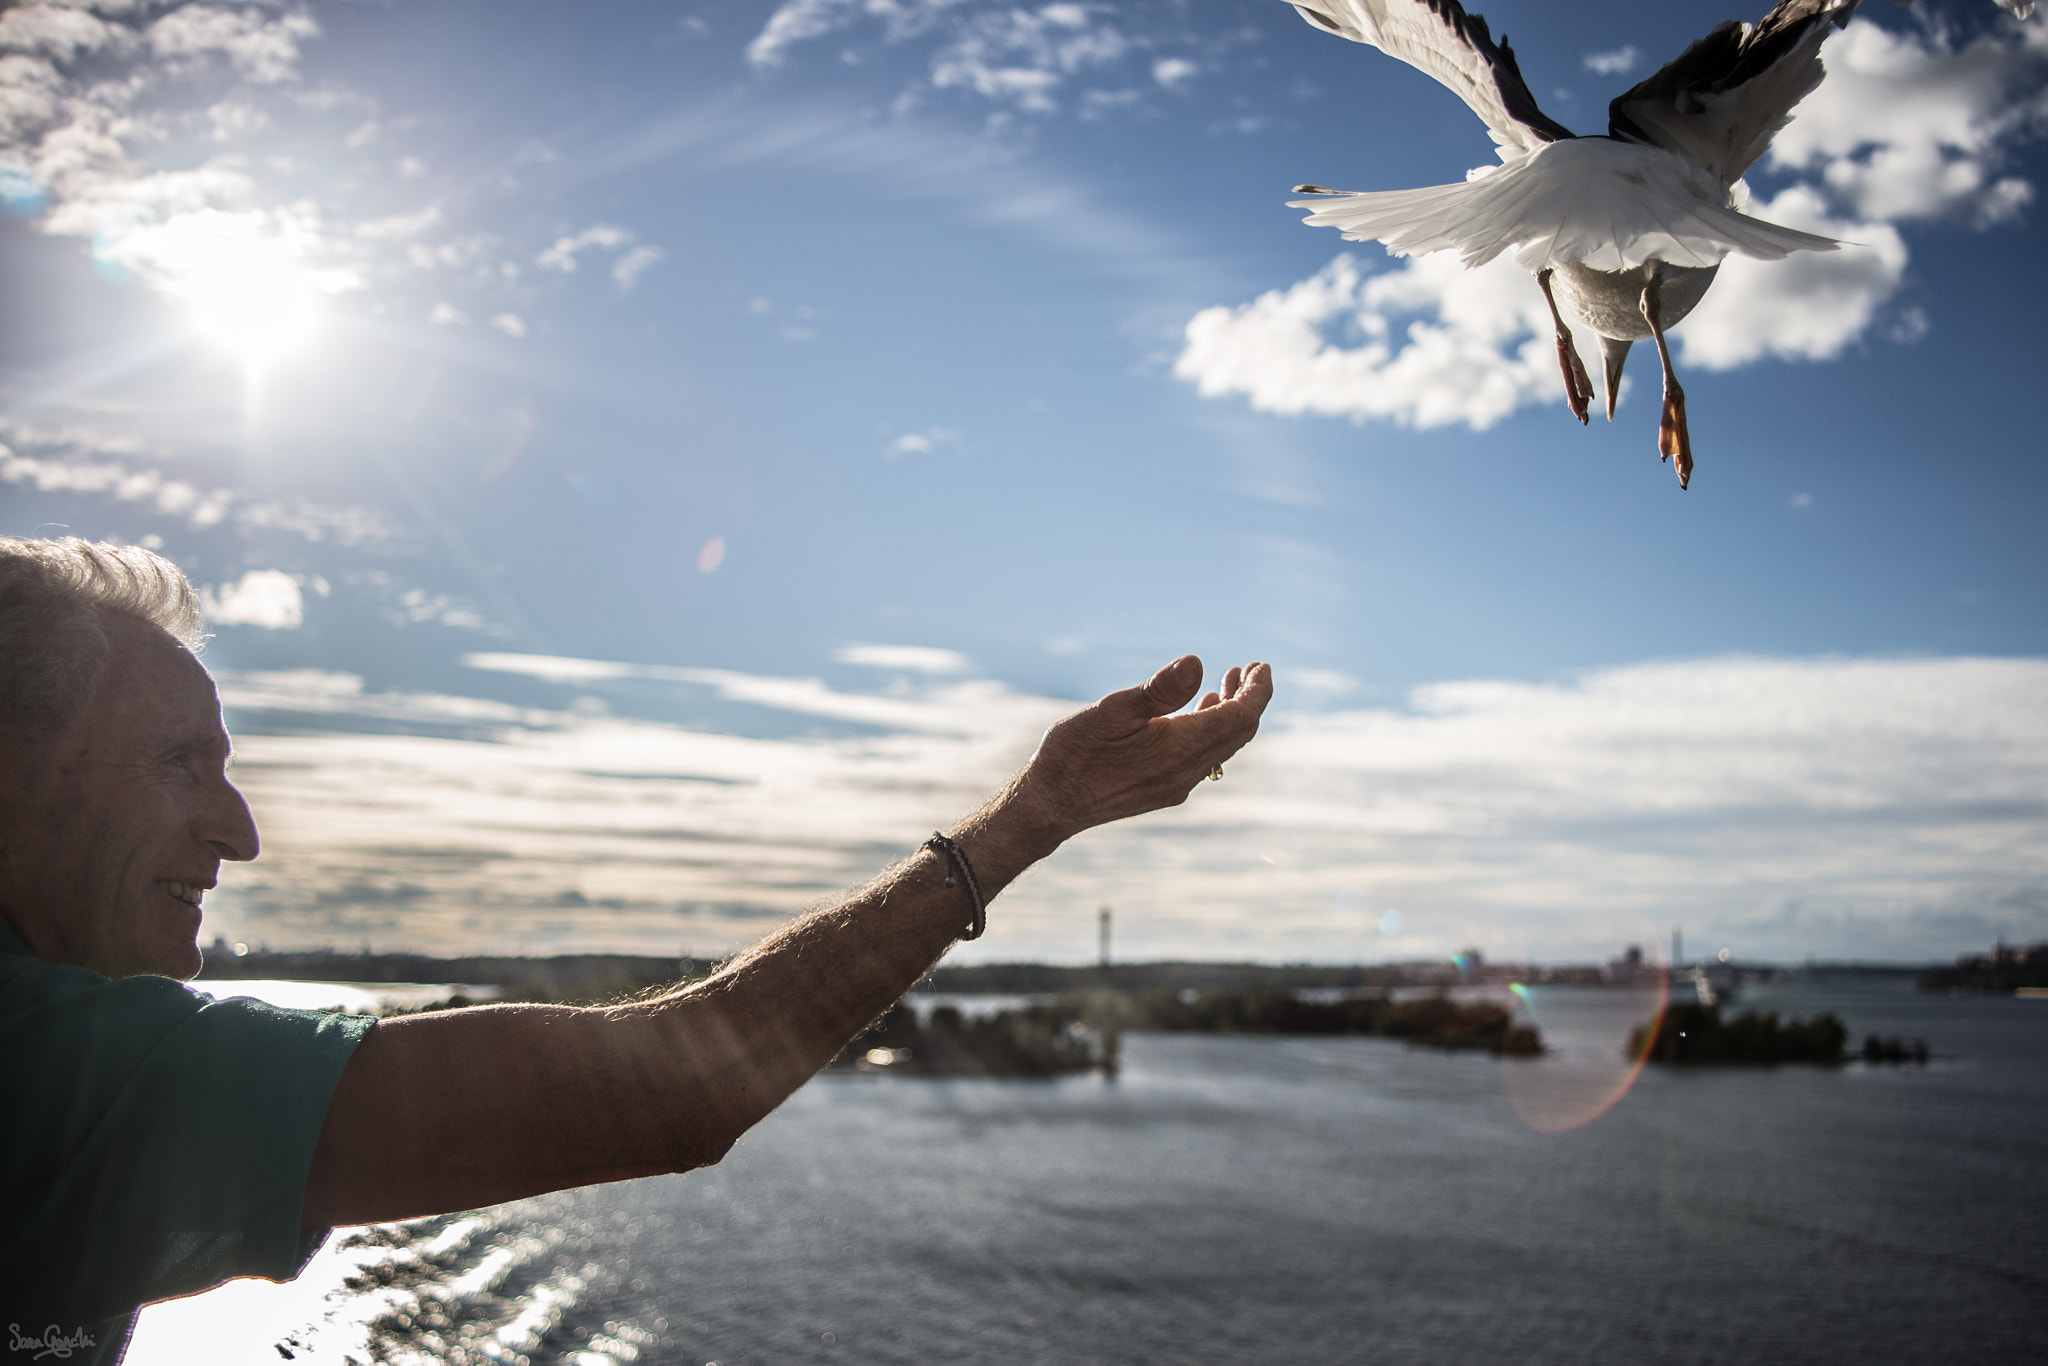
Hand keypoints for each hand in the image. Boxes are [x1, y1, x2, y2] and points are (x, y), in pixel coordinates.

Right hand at [1013, 656, 1271, 843]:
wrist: (1050, 806)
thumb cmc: (1074, 754)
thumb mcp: (1112, 712)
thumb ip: (1158, 690)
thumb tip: (1197, 663)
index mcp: (1180, 749)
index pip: (1240, 718)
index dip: (1257, 691)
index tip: (1260, 665)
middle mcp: (1187, 772)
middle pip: (1237, 733)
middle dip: (1248, 699)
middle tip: (1246, 668)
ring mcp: (1176, 785)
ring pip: (1221, 747)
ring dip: (1229, 714)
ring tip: (1225, 682)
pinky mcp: (1163, 790)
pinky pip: (1203, 758)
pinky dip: (1210, 730)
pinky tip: (1196, 713)